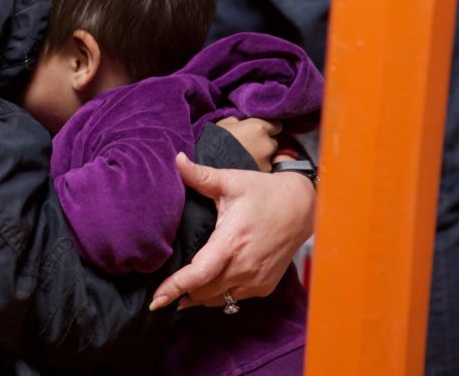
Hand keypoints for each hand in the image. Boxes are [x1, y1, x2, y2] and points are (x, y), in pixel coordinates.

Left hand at [149, 153, 314, 310]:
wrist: (301, 207)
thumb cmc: (263, 193)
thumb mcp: (231, 181)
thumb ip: (201, 176)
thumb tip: (177, 159)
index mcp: (232, 242)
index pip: (199, 274)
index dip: (175, 287)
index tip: (156, 300)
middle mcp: (245, 267)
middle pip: (203, 291)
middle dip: (181, 291)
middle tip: (161, 289)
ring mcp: (257, 280)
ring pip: (217, 299)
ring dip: (198, 295)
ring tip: (180, 290)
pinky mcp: (264, 286)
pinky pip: (233, 299)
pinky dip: (217, 296)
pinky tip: (206, 286)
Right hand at [215, 117, 280, 172]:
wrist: (209, 164)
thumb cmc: (215, 141)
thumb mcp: (224, 124)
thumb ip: (238, 121)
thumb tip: (241, 122)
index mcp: (259, 127)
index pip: (276, 125)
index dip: (268, 128)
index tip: (259, 131)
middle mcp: (268, 144)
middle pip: (273, 142)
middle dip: (264, 143)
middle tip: (250, 146)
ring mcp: (268, 161)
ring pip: (270, 157)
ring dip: (262, 157)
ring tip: (246, 158)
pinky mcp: (264, 174)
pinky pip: (264, 168)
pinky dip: (258, 167)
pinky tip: (246, 167)